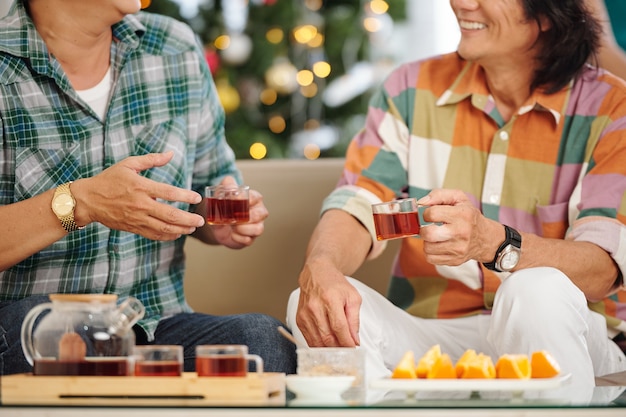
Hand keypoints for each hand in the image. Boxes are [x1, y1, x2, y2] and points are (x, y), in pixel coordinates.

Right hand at [73, 151, 204, 240]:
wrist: (88, 200)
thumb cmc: (109, 180)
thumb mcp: (128, 164)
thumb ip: (151, 159)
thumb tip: (171, 154)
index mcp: (141, 187)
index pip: (169, 193)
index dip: (186, 196)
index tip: (197, 198)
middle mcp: (141, 204)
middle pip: (170, 215)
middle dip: (188, 219)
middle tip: (200, 220)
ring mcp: (137, 218)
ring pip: (164, 228)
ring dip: (181, 229)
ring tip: (193, 227)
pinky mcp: (133, 228)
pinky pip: (154, 235)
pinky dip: (168, 236)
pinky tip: (177, 233)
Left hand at [208, 177, 268, 248]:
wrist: (217, 226)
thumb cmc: (223, 208)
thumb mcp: (221, 195)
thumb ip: (226, 186)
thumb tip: (228, 181)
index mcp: (254, 199)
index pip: (255, 197)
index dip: (246, 199)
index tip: (234, 200)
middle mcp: (259, 212)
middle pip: (260, 214)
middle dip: (246, 217)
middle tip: (233, 218)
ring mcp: (257, 226)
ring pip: (258, 229)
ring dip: (243, 229)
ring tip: (233, 227)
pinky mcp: (251, 238)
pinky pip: (249, 240)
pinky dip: (239, 238)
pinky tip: (232, 235)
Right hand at [295, 260, 360, 346]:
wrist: (317, 274)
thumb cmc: (335, 284)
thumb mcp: (352, 297)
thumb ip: (354, 320)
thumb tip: (354, 340)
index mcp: (330, 299)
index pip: (339, 328)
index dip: (347, 342)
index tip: (354, 349)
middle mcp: (315, 307)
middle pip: (327, 338)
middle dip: (339, 349)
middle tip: (348, 352)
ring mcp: (305, 314)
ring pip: (317, 342)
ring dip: (329, 350)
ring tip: (339, 350)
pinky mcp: (299, 320)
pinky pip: (309, 340)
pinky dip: (319, 346)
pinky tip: (328, 346)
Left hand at [416, 189, 501, 265]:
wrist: (485, 238)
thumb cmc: (470, 217)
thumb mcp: (459, 198)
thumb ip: (439, 195)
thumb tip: (422, 202)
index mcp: (462, 215)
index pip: (432, 214)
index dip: (427, 213)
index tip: (430, 215)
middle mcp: (461, 233)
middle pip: (428, 234)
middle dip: (423, 230)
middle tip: (428, 228)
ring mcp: (458, 249)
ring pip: (427, 248)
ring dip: (427, 241)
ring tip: (435, 237)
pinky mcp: (455, 260)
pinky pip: (431, 258)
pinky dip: (430, 252)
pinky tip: (437, 245)